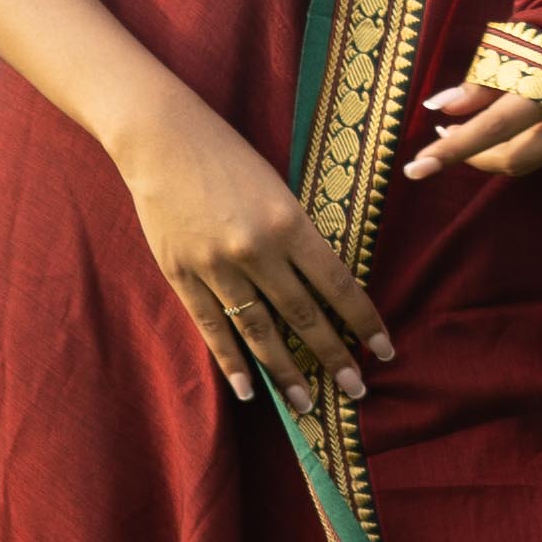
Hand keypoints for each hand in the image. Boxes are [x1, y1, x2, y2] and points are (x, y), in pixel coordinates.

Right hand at [114, 93, 391, 404]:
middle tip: (356, 390)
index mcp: (288, 222)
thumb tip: (323, 286)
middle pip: (303, 315)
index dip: (362, 321)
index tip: (382, 350)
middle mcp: (256, 249)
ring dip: (287, 372)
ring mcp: (216, 266)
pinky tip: (250, 390)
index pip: (337, 284)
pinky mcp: (182, 274)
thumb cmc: (226, 155)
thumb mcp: (276, 188)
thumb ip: (297, 235)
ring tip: (307, 403)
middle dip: (333, 356)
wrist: (160, 137)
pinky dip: (231, 361)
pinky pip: (212, 327)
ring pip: (259, 331)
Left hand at [405, 72, 541, 188]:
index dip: (452, 149)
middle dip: (469, 157)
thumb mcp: (532, 42)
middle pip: (509, 159)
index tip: (414, 168)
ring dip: (488, 153)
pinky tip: (497, 130)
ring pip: (525, 160)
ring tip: (458, 135)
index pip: (493, 127)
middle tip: (433, 150)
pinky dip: (514, 145)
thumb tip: (441, 107)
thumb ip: (489, 78)